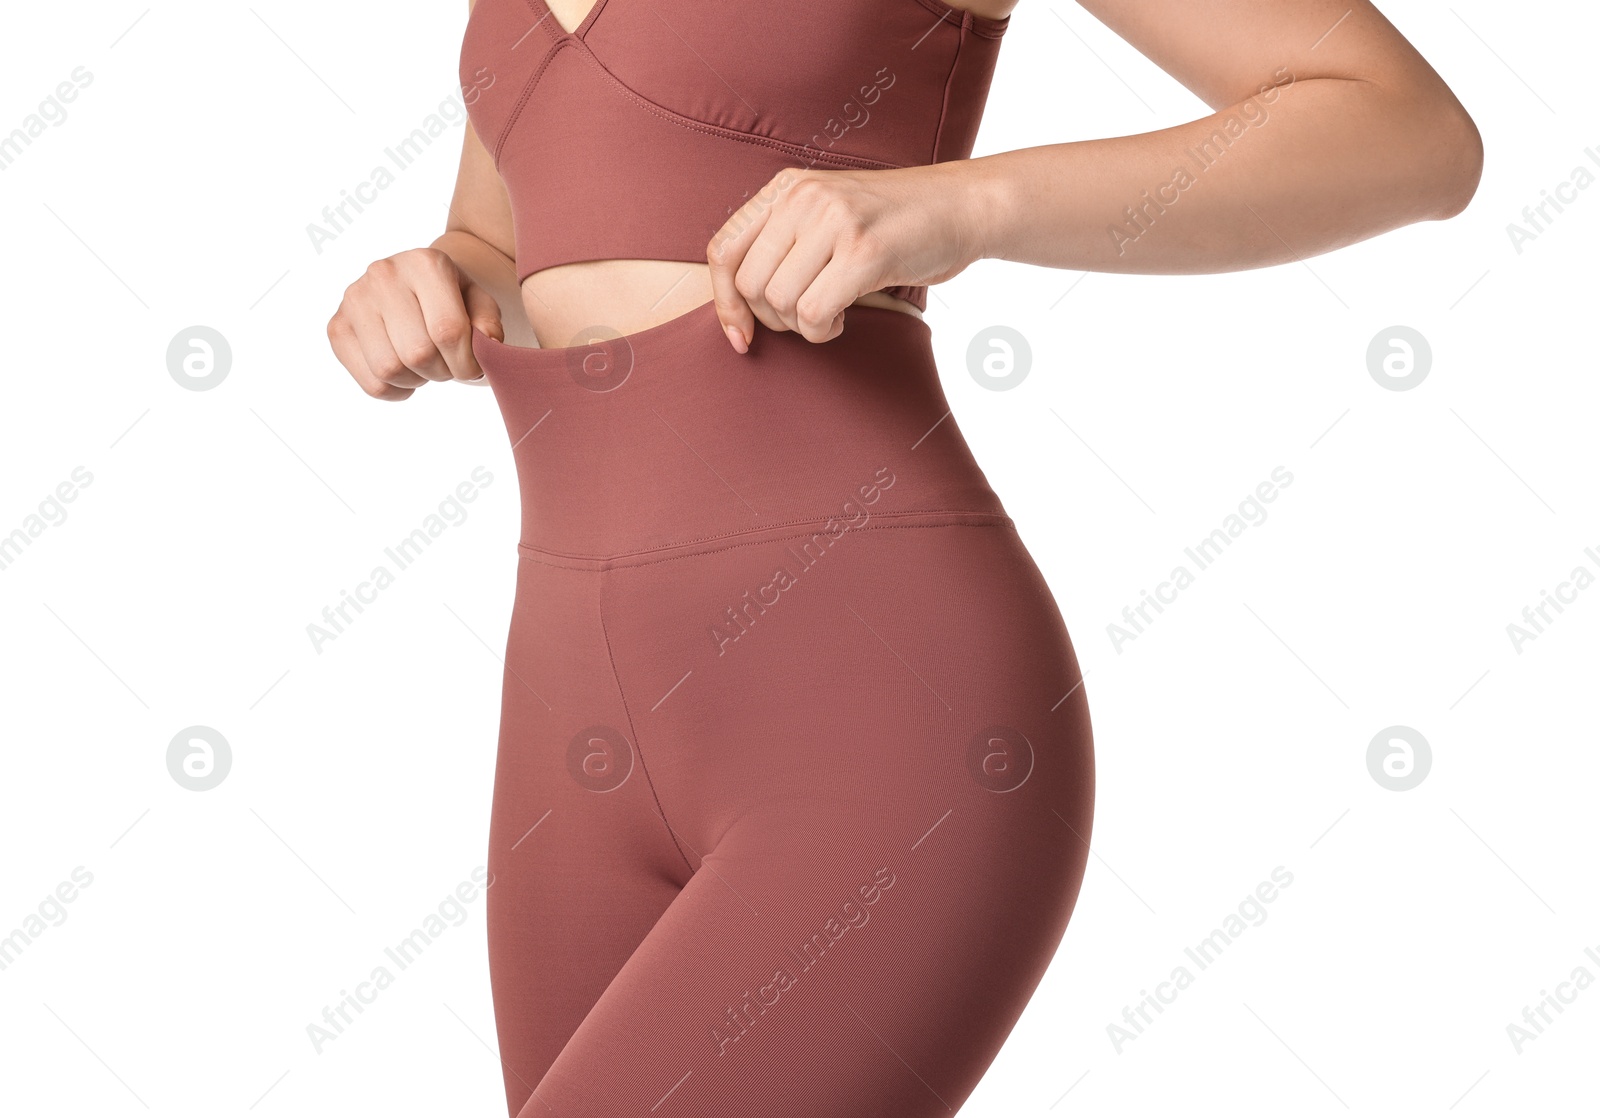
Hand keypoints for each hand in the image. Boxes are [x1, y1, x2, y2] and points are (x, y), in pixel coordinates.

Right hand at [327, 248, 503, 399]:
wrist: (415, 285)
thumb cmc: (453, 298)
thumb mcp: (480, 303)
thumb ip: (489, 322)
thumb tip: (487, 343)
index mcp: (425, 263)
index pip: (447, 331)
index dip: (466, 362)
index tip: (473, 367)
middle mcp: (383, 274)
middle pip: (417, 353)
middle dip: (443, 372)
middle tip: (449, 365)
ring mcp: (354, 299)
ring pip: (389, 370)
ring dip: (418, 381)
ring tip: (427, 365)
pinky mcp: (337, 327)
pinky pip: (370, 382)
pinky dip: (395, 391)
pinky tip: (407, 374)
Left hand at [706, 164, 986, 350]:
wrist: (963, 205)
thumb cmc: (895, 223)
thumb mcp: (828, 216)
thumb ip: (784, 243)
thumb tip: (736, 304)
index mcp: (787, 187)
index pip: (723, 250)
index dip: (724, 302)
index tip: (741, 336)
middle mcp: (805, 197)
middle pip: (749, 284)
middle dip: (772, 319)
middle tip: (806, 318)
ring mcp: (835, 221)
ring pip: (780, 302)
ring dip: (802, 327)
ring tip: (829, 315)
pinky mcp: (864, 251)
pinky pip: (813, 314)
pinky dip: (822, 331)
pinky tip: (843, 319)